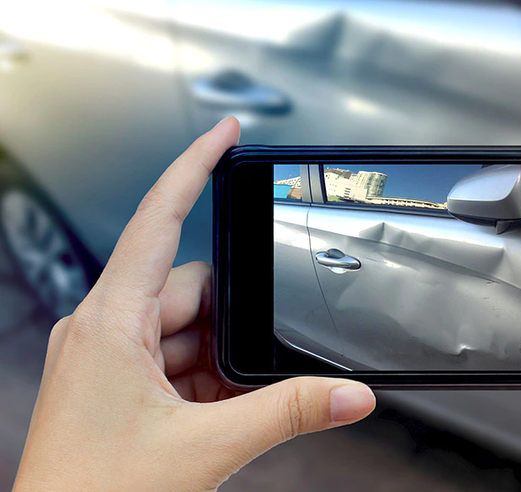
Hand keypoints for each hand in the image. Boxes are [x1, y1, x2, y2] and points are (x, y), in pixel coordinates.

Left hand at [13, 117, 375, 490]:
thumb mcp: (205, 448)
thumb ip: (287, 413)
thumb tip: (349, 394)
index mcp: (109, 323)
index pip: (157, 221)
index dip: (194, 169)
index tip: (224, 134)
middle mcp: (104, 333)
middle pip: (191, 289)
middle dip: (235, 317)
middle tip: (261, 355)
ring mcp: (110, 362)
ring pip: (189, 330)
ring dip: (222, 359)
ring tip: (233, 402)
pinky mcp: (120, 390)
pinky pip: (178, 363)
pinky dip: (209, 381)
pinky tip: (223, 411)